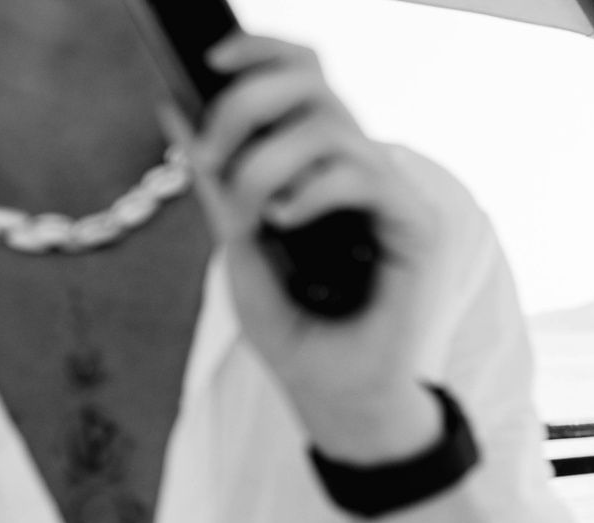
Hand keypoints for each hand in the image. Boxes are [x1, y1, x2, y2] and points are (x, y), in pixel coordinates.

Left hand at [163, 35, 442, 464]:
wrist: (339, 398)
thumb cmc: (300, 333)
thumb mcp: (240, 246)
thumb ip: (218, 183)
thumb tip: (175, 108)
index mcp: (328, 170)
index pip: (308, 80)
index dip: (264, 54)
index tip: (212, 61)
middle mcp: (366, 174)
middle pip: (319, 84)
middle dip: (250, 103)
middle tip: (212, 155)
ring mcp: (395, 200)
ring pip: (333, 127)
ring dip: (272, 158)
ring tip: (252, 207)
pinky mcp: (418, 228)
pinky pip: (363, 174)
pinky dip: (313, 188)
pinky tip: (285, 218)